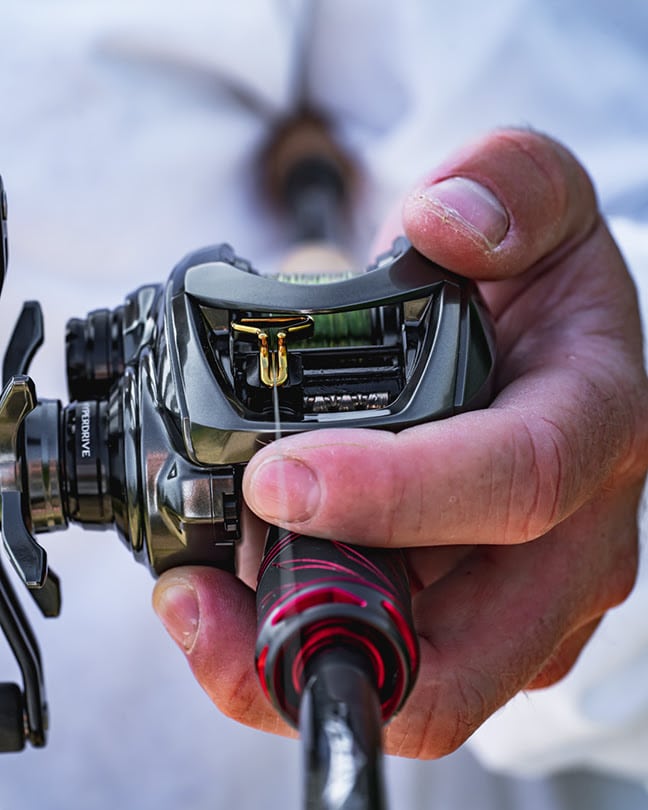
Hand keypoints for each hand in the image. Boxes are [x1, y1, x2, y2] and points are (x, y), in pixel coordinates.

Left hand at [153, 130, 647, 756]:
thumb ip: (512, 185)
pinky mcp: (479, 621)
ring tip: (200, 603)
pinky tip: (236, 604)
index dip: (398, 495)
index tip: (277, 481)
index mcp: (594, 425)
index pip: (516, 480)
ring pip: (422, 683)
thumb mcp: (540, 201)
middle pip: (468, 645)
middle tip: (206, 598)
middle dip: (330, 634)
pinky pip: (395, 665)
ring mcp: (528, 595)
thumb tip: (448, 225)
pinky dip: (303, 651)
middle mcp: (574, 533)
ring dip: (297, 662)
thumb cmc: (538, 282)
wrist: (536, 340)